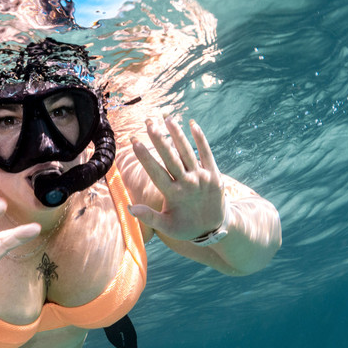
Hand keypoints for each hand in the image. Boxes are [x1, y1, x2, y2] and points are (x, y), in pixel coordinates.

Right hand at [128, 116, 225, 240]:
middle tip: (149, 123)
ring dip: (177, 135)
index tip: (135, 141)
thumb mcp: (166, 227)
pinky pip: (207, 153)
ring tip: (168, 119)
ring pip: (187, 152)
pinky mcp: (214, 174)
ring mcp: (202, 178)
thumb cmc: (186, 227)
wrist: (216, 229)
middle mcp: (188, 184)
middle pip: (171, 158)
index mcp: (174, 195)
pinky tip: (193, 124)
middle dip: (159, 139)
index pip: (156, 172)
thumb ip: (149, 217)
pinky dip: (200, 139)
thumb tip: (130, 208)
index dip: (145, 157)